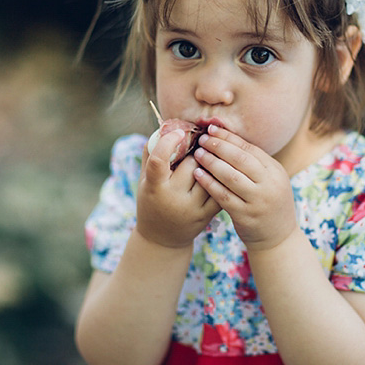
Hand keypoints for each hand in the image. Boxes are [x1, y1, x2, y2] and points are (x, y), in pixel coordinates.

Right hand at [136, 129, 219, 247]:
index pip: (158, 161)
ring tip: (208, 159)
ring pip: (209, 175)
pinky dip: (220, 177)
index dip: (168, 142)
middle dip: (196, 152)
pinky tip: (218, 172)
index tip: (179, 131)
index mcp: (154, 187)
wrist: (162, 238)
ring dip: (211, 163)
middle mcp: (173, 198)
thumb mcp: (144, 180)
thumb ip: (151, 153)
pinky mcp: (207, 215)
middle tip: (198, 146)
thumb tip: (164, 125)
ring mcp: (191, 208)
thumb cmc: (151, 201)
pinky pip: (220, 188)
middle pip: (192, 163)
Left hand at [192, 126, 296, 250]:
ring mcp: (257, 201)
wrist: (278, 238)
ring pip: (231, 176)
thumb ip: (255, 164)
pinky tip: (198, 174)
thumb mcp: (271, 181)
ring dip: (212, 162)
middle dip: (219, 146)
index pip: (250, 148)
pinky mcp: (245, 215)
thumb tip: (228, 140)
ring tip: (198, 154)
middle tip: (202, 139)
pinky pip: (223, 196)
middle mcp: (269, 184)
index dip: (229, 138)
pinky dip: (209, 183)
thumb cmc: (269, 204)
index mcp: (275, 171)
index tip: (212, 129)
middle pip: (241, 159)